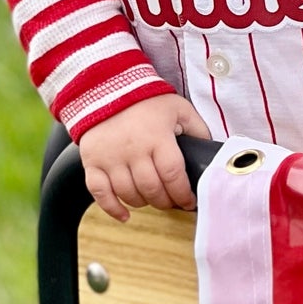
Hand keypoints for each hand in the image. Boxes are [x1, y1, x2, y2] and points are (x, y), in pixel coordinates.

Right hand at [78, 94, 209, 220]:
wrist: (106, 88)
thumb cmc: (145, 100)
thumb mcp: (178, 108)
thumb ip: (197, 129)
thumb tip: (210, 152)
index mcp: (158, 138)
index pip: (173, 176)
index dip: (183, 194)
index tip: (189, 201)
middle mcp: (133, 150)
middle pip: (152, 190)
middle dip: (166, 201)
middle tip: (172, 201)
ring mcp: (110, 158)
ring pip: (129, 194)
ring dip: (144, 203)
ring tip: (152, 199)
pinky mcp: (92, 162)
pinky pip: (100, 193)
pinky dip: (112, 208)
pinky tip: (125, 215)